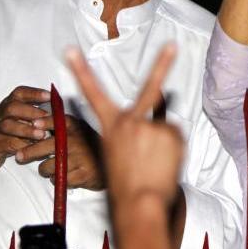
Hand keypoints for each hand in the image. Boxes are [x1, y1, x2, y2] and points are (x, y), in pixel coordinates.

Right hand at [0, 86, 49, 175]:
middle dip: (30, 111)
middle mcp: (0, 115)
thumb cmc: (12, 131)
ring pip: (7, 126)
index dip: (34, 93)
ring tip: (41, 134)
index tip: (49, 96)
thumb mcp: (22, 120)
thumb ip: (38, 115)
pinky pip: (7, 144)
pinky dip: (22, 146)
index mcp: (9, 105)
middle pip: (11, 107)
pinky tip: (33, 147)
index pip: (19, 93)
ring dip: (26, 129)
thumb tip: (61, 113)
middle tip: (45, 117)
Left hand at [16, 114, 102, 189]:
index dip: (45, 122)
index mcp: (76, 128)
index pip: (58, 121)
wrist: (112, 164)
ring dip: (44, 169)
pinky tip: (61, 176)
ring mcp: (81, 158)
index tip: (34, 124)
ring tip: (48, 169)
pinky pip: (59, 179)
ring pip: (49, 166)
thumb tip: (34, 122)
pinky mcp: (83, 174)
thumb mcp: (79, 130)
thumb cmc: (89, 146)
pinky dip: (56, 179)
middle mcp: (78, 141)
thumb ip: (60, 125)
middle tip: (20, 156)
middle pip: (47, 146)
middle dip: (30, 152)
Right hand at [66, 44, 182, 208]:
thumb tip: (155, 121)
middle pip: (151, 88)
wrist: (138, 203)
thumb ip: (132, 134)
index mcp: (111, 126)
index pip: (92, 94)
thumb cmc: (126, 186)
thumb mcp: (119, 155)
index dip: (80, 71)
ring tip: (155, 165)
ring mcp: (151, 126)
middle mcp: (130, 121)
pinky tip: (164, 165)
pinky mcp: (170, 133)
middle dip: (162, 63)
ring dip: (165, 144)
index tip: (70, 50)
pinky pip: (177, 138)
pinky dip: (175, 150)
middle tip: (172, 45)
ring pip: (167, 129)